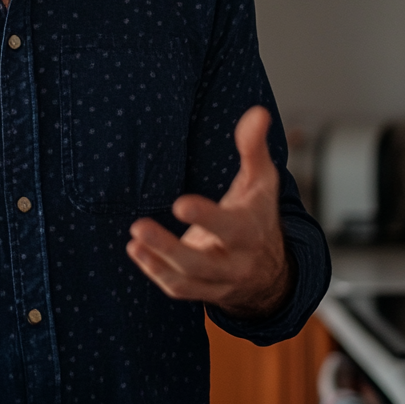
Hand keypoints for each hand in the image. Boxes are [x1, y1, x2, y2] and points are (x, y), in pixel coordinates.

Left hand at [126, 106, 291, 317]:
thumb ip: (254, 147)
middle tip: (138, 226)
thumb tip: (257, 112)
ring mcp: (219, 281)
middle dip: (169, 248)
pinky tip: (136, 251)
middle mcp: (236, 262)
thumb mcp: (262, 181)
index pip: (231, 229)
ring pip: (187, 280)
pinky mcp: (204, 291)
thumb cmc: (259, 214)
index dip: (206, 218)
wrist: (271, 270)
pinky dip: (156, 273)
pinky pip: (180, 290)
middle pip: (202, 263)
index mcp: (251, 232)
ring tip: (133, 239)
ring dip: (157, 262)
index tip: (180, 204)